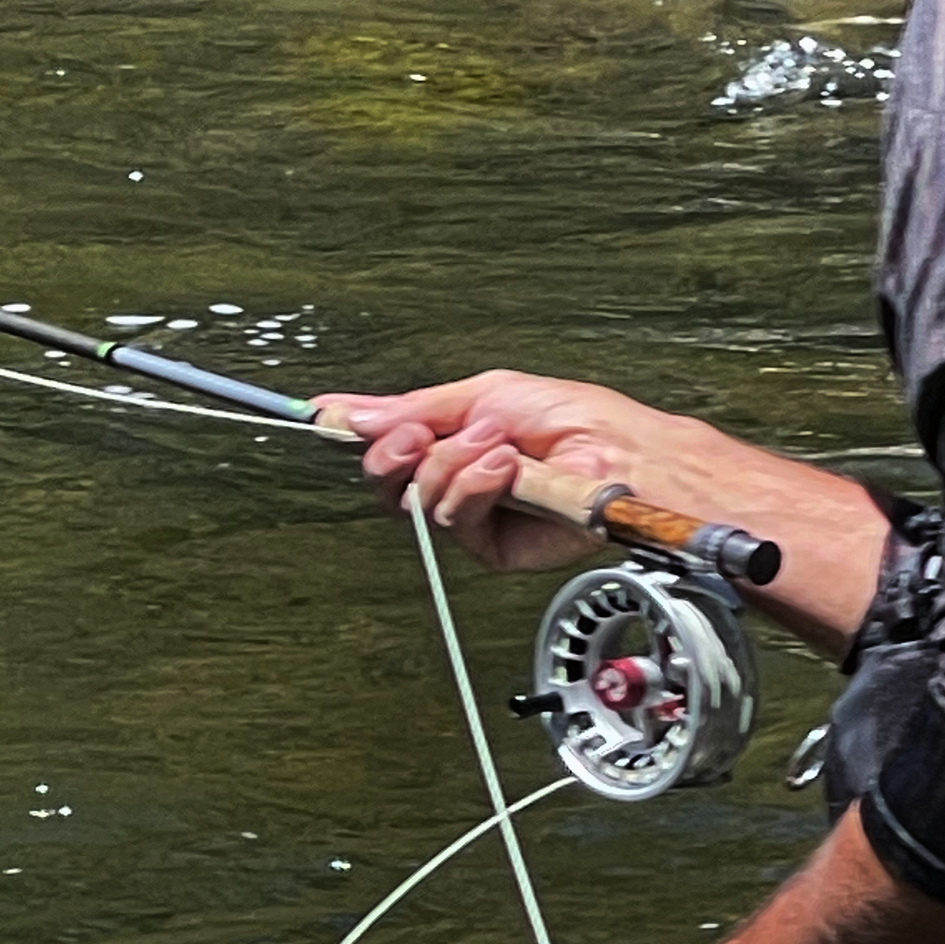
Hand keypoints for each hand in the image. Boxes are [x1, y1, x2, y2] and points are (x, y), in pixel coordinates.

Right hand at [314, 370, 715, 572]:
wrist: (620, 455)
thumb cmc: (577, 420)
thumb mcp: (486, 395)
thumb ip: (414, 408)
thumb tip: (351, 413)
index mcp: (457, 438)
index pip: (391, 440)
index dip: (358, 432)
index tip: (324, 419)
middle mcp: (460, 478)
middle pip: (389, 480)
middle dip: (393, 453)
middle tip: (410, 438)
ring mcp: (475, 514)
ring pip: (417, 502)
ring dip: (450, 466)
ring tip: (492, 446)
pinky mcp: (492, 548)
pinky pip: (452, 523)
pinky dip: (473, 490)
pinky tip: (502, 471)